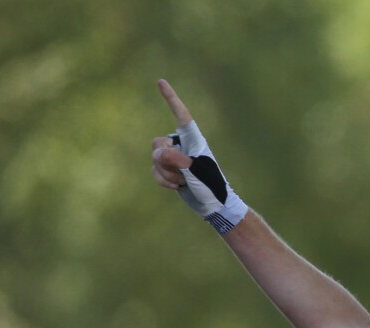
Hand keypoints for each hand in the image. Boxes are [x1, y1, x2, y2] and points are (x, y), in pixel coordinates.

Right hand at [151, 79, 247, 233]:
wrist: (214, 204)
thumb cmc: (211, 184)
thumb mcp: (196, 170)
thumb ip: (177, 160)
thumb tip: (158, 154)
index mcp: (192, 139)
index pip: (180, 115)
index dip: (171, 98)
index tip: (161, 82)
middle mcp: (181, 145)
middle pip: (157, 144)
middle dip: (166, 160)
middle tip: (183, 171)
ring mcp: (173, 158)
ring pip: (155, 160)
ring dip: (168, 174)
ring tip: (186, 181)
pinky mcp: (168, 171)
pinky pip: (155, 172)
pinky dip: (164, 181)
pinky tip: (178, 187)